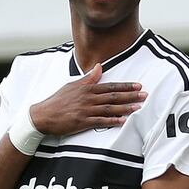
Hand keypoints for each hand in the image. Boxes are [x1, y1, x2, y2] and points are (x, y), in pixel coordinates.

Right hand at [29, 63, 146, 135]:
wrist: (43, 115)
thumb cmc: (57, 100)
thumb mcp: (72, 85)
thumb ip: (88, 77)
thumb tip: (99, 67)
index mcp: (86, 88)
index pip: (109, 86)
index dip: (125, 86)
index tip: (137, 85)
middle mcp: (88, 98)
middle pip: (112, 96)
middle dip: (130, 96)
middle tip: (144, 95)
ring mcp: (85, 110)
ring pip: (109, 108)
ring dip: (125, 108)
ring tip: (138, 107)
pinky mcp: (82, 122)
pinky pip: (100, 121)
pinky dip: (112, 121)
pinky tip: (122, 121)